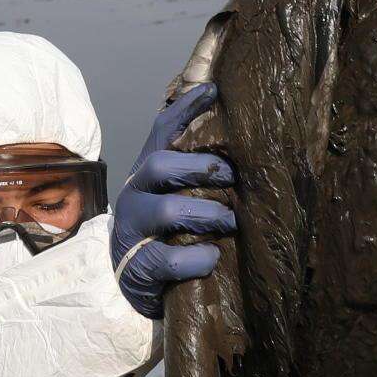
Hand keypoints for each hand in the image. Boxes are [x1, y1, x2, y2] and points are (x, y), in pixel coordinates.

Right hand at [111, 83, 235, 318]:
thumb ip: (199, 177)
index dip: (186, 108)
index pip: (163, 131)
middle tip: (232, 177)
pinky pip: (169, 259)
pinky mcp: (138, 268)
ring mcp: (132, 230)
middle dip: (201, 166)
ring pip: (166, 209)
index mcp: (148, 174)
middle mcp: (135, 195)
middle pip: (160, 163)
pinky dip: (197, 257)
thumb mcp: (181, 200)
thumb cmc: (171, 235)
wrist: (142, 287)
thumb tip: (244, 151)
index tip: (214, 89)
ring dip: (207, 212)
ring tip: (230, 221)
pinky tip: (212, 256)